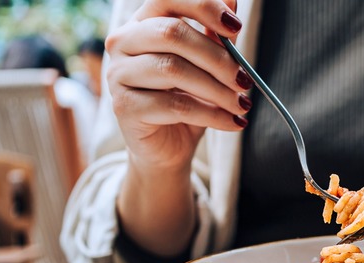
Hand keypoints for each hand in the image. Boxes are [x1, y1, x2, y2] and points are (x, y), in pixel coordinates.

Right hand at [105, 0, 249, 171]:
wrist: (167, 147)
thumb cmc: (187, 99)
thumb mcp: (206, 66)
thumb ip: (215, 35)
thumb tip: (233, 1)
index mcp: (142, 23)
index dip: (203, 6)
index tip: (235, 26)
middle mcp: (123, 42)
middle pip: (172, 34)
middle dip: (217, 58)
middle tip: (245, 80)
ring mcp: (118, 74)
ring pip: (173, 70)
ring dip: (218, 90)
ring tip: (242, 105)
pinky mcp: (124, 107)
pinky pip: (175, 105)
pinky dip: (212, 115)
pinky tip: (232, 122)